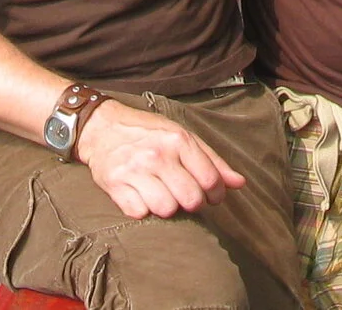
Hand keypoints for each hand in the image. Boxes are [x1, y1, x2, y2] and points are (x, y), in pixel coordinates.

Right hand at [76, 100, 244, 219]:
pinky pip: (139, 213)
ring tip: (162, 194)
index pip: (210, 180)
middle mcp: (157, 154)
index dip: (215, 195)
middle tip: (184, 196)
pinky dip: (143, 210)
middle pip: (190, 200)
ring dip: (167, 207)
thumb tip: (240, 184)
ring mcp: (134, 169)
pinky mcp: (114, 184)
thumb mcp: (182, 136)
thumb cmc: (148, 132)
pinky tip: (141, 196)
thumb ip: (212, 161)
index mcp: (178, 140)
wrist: (102, 127)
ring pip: (166, 210)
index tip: (210, 196)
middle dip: (192, 203)